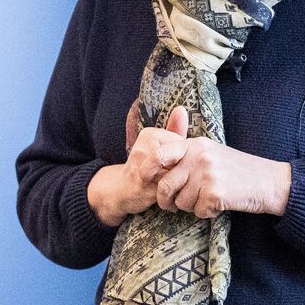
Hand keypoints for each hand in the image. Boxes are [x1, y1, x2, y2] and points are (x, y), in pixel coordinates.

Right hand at [88, 107, 188, 225]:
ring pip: (175, 174)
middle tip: (174, 177)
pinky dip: (173, 194)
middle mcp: (143, 148)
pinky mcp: (144, 187)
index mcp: (148, 134)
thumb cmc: (144, 166)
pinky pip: (169, 189)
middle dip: (181, 171)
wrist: (121, 190)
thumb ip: (174, 129)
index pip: (182, 144)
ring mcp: (142, 168)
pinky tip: (170, 196)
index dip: (184, 158)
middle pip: (180, 159)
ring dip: (178, 183)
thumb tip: (181, 109)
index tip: (174, 164)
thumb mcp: (159, 144)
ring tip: (173, 186)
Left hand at [154, 138, 292, 217]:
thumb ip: (188, 157)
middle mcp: (199, 156)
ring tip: (208, 200)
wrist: (270, 182)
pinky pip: (198, 211)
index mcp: (196, 144)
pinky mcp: (215, 192)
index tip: (143, 179)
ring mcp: (207, 174)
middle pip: (165, 185)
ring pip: (181, 202)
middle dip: (165, 200)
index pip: (160, 154)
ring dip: (191, 207)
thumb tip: (156, 170)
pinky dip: (207, 213)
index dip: (148, 168)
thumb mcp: (212, 154)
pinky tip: (220, 205)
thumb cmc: (239, 171)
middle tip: (171, 206)